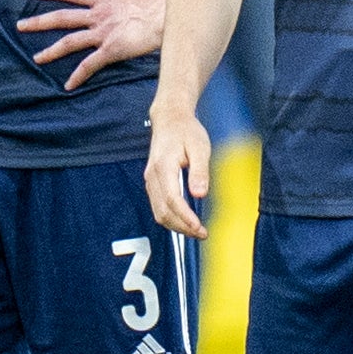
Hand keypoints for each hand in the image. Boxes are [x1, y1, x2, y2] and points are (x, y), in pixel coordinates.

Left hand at [24, 0, 167, 87]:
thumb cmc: (160, 7)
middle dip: (39, 22)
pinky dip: (78, 76)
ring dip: (51, 51)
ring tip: (36, 58)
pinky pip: (89, 65)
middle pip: (62, 17)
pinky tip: (69, 85)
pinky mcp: (111, 50)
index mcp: (104, 0)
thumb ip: (134, 0)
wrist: (168, 17)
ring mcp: (103, 33)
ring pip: (70, 42)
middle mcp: (99, 15)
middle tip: (20, 25)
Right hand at [146, 111, 211, 238]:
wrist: (170, 119)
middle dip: (182, 227)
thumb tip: (200, 194)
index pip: (172, 200)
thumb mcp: (200, 147)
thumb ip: (200, 171)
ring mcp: (150, 180)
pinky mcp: (153, 183)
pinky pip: (158, 206)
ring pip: (158, 212)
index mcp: (163, 167)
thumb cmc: (186, 131)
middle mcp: (152, 176)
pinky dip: (171, 217)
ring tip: (196, 231)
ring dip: (176, 225)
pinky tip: (186, 220)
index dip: (185, 217)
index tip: (199, 227)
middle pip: (163, 211)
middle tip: (202, 234)